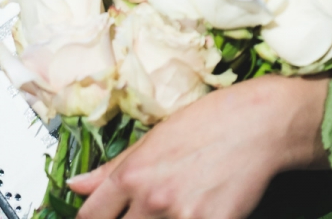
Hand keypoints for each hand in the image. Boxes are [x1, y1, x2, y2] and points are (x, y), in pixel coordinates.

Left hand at [68, 75, 327, 218]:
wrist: (256, 125)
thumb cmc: (206, 123)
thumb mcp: (154, 138)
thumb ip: (113, 168)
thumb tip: (75, 185)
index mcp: (132, 173)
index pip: (91, 217)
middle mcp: (151, 198)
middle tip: (148, 211)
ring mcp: (181, 217)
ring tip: (175, 207)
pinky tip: (196, 212)